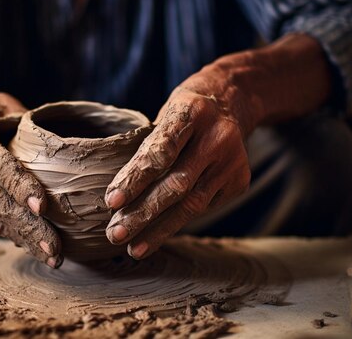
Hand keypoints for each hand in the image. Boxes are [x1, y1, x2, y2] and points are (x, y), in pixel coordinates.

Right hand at [0, 105, 62, 267]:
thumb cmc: (0, 111)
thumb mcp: (14, 109)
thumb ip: (35, 132)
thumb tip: (75, 160)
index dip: (19, 186)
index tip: (44, 206)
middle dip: (26, 225)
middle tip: (54, 246)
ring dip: (23, 238)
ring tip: (52, 255)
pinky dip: (16, 235)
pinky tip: (38, 247)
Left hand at [104, 64, 253, 259]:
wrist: (230, 104)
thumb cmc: (182, 114)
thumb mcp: (164, 115)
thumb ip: (147, 147)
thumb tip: (115, 195)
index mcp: (191, 111)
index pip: (160, 150)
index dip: (135, 177)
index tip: (111, 201)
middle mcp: (217, 136)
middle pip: (176, 183)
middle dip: (142, 213)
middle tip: (115, 234)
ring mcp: (232, 161)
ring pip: (191, 204)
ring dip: (158, 230)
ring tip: (133, 247)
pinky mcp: (240, 181)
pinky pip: (202, 208)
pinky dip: (176, 223)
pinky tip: (155, 236)